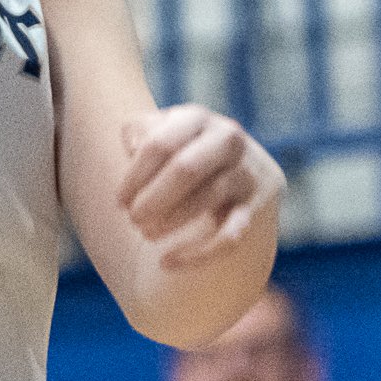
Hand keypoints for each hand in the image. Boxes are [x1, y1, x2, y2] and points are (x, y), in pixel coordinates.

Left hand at [122, 106, 281, 273]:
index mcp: (197, 118)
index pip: (159, 145)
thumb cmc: (180, 153)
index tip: (120, 201)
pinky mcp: (260, 203)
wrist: (230, 172)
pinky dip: (198, 253)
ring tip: (147, 234)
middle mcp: (228, 138)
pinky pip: (231, 234)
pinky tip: (168, 262)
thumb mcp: (159, 134)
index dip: (134, 176)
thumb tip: (134, 146)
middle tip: (133, 219)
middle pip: (186, 168)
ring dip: (172, 221)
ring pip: (208, 198)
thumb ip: (139, 133)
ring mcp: (248, 170)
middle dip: (154, 198)